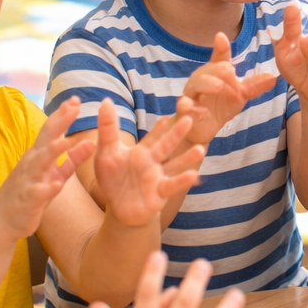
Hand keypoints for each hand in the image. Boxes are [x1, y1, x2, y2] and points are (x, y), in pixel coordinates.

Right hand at [0, 98, 95, 240]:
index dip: (63, 114)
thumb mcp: (54, 173)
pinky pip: (38, 193)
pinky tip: (56, 185)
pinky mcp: (29, 201)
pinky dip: (47, 188)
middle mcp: (32, 164)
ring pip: (40, 163)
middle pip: (46, 139)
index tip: (76, 99)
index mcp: (39, 155)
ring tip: (65, 141)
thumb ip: (73, 158)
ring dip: (52, 152)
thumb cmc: (31, 192)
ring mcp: (29, 181)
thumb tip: (91, 141)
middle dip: (59, 122)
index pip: (52, 130)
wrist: (1, 220)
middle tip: (73, 106)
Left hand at [92, 97, 205, 227]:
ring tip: (201, 149)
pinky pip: (172, 185)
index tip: (167, 116)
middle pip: (166, 146)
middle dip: (176, 134)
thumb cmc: (114, 178)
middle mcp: (153, 162)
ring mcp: (159, 177)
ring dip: (187, 158)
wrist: (119, 207)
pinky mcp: (160, 193)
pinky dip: (183, 181)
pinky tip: (194, 176)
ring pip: (175, 165)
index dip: (158, 128)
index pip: (152, 136)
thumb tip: (106, 100)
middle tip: (188, 120)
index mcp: (142, 151)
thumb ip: (108, 128)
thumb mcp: (107, 152)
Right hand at [180, 33, 277, 144]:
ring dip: (206, 84)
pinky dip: (190, 108)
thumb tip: (273, 77)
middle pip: (206, 70)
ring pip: (194, 85)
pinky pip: (184, 106)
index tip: (220, 36)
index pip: (218, 58)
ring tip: (218, 87)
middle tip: (230, 71)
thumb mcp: (240, 96)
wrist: (201, 129)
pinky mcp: (184, 111)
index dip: (220, 48)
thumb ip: (254, 86)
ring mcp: (191, 95)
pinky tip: (202, 112)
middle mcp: (200, 81)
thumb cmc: (218, 107)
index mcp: (214, 74)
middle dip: (217, 70)